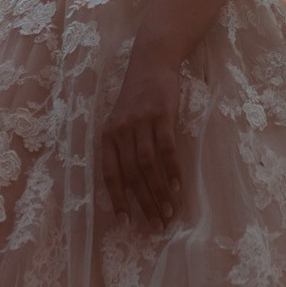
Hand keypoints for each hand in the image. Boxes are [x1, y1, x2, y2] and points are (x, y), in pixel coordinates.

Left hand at [100, 44, 183, 227]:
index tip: (127, 222)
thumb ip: (123, 149)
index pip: (109, 174)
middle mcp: (120, 131)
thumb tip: (132, 185)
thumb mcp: (121, 121)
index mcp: (107, 136)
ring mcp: (140, 122)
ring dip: (160, 192)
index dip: (117, 199)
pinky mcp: (161, 115)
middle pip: (132, 175)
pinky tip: (178, 186)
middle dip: (145, 203)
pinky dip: (172, 170)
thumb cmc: (137, 97)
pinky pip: (166, 149)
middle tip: (157, 224)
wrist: (151, 62)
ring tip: (170, 211)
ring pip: (148, 166)